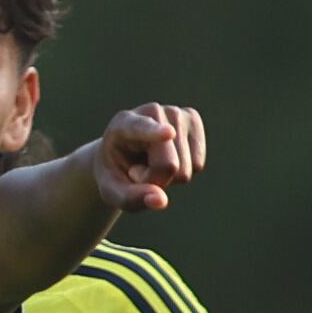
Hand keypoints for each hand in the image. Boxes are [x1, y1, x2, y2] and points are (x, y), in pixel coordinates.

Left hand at [90, 103, 207, 211]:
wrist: (123, 153)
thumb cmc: (116, 173)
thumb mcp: (114, 192)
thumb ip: (132, 198)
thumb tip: (161, 201)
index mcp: (123, 125)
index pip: (141, 128)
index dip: (154, 132)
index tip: (169, 133)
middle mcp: (152, 112)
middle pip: (169, 165)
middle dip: (156, 181)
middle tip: (137, 172)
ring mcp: (175, 113)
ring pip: (186, 169)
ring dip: (169, 177)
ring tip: (150, 162)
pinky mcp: (192, 119)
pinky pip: (197, 165)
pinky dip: (182, 172)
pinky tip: (167, 157)